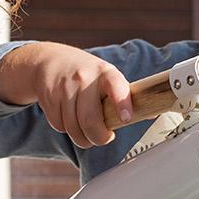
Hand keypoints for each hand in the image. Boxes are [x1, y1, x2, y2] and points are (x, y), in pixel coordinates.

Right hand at [0, 42, 131, 148]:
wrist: (49, 60)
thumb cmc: (87, 73)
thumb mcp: (107, 76)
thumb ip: (125, 95)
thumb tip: (150, 116)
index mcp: (105, 73)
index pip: (115, 86)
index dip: (122, 103)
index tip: (126, 119)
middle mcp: (84, 78)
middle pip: (90, 120)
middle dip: (98, 138)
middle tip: (103, 138)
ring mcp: (64, 88)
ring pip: (73, 128)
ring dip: (82, 138)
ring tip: (87, 132)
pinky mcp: (48, 97)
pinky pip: (59, 126)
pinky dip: (66, 129)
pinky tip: (70, 119)